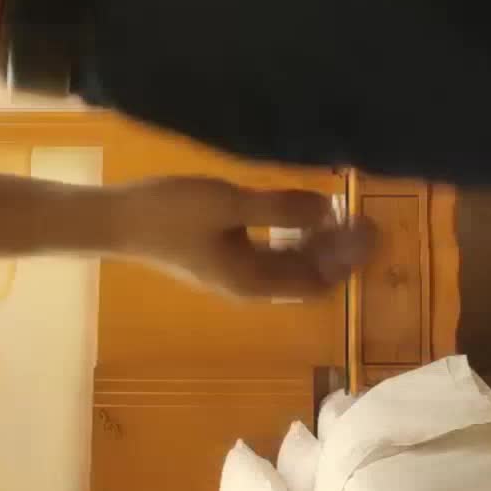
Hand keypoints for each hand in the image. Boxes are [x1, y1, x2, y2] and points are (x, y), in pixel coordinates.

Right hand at [114, 176, 378, 300]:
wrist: (118, 221)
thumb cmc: (173, 213)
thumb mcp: (231, 205)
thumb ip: (282, 208)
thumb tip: (331, 209)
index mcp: (255, 282)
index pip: (319, 281)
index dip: (350, 258)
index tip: (372, 226)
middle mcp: (250, 286)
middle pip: (309, 276)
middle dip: (340, 251)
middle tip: (365, 217)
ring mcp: (235, 273)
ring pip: (292, 265)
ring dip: (319, 244)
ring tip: (340, 212)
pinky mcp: (223, 256)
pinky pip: (274, 254)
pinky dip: (295, 237)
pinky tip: (300, 212)